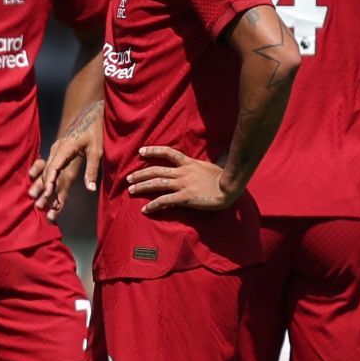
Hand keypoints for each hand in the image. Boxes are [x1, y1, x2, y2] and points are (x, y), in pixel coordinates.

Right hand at [33, 101, 101, 218]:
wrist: (89, 111)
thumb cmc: (94, 129)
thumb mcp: (96, 150)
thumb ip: (92, 170)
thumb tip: (90, 189)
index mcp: (65, 148)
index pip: (54, 168)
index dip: (50, 182)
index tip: (48, 194)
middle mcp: (57, 149)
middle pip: (47, 171)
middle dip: (43, 188)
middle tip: (40, 205)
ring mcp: (56, 149)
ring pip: (46, 169)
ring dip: (42, 184)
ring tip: (36, 198)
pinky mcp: (58, 150)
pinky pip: (49, 165)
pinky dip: (46, 177)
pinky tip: (42, 186)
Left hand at [125, 146, 240, 213]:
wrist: (230, 188)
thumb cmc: (224, 179)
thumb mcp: (209, 167)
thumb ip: (200, 165)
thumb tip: (203, 162)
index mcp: (189, 163)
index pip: (168, 153)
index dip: (153, 151)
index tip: (141, 151)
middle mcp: (182, 172)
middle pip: (156, 170)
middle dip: (140, 173)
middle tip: (128, 178)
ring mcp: (182, 184)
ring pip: (156, 183)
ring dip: (142, 186)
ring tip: (131, 190)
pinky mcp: (184, 197)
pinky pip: (164, 201)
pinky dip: (153, 205)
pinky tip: (145, 209)